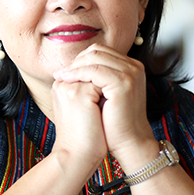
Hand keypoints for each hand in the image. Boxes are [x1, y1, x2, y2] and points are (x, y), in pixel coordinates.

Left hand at [53, 44, 155, 164]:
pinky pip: (94, 70)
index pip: (100, 52)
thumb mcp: (105, 95)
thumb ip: (95, 80)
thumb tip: (71, 69)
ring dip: (74, 66)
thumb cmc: (115, 123)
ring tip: (60, 77)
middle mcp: (134, 66)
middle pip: (97, 51)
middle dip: (76, 61)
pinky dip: (77, 73)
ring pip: (94, 58)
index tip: (64, 71)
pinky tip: (66, 81)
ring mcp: (130, 73)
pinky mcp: (123, 82)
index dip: (80, 59)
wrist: (129, 143)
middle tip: (60, 73)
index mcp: (130, 67)